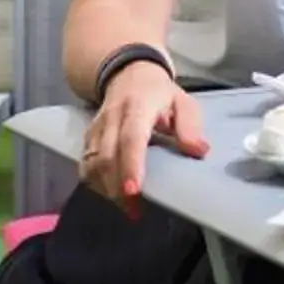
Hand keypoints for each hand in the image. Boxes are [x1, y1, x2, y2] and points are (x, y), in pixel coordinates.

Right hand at [79, 60, 208, 211]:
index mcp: (137, 107)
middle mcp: (112, 117)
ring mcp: (96, 127)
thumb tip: (198, 151)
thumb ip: (190, 126)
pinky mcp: (88, 137)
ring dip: (106, 189)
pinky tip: (112, 194)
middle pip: (106, 156)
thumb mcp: (183, 102)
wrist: (128, 73)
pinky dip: (96, 183)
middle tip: (135, 210)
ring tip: (127, 207)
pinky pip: (85, 164)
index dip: (130, 165)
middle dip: (116, 187)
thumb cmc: (160, 94)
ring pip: (91, 163)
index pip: (131, 138)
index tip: (133, 191)